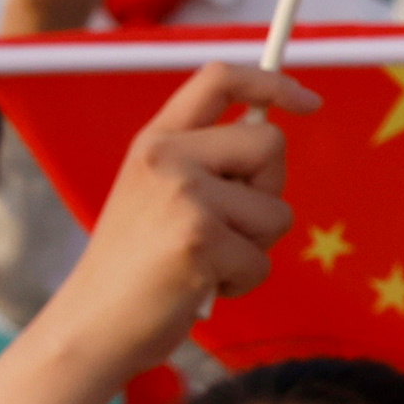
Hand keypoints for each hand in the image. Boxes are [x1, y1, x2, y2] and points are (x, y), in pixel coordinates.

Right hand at [58, 63, 310, 375]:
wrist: (93, 324)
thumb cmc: (139, 267)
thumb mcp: (160, 195)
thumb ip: (207, 163)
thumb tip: (273, 137)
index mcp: (156, 140)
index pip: (218, 79)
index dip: (273, 83)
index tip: (310, 103)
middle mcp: (166, 157)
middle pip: (270, 145)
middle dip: (269, 191)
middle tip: (227, 228)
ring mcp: (182, 196)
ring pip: (276, 211)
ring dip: (255, 247)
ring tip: (206, 262)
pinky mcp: (199, 240)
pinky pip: (263, 261)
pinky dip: (243, 282)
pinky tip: (201, 286)